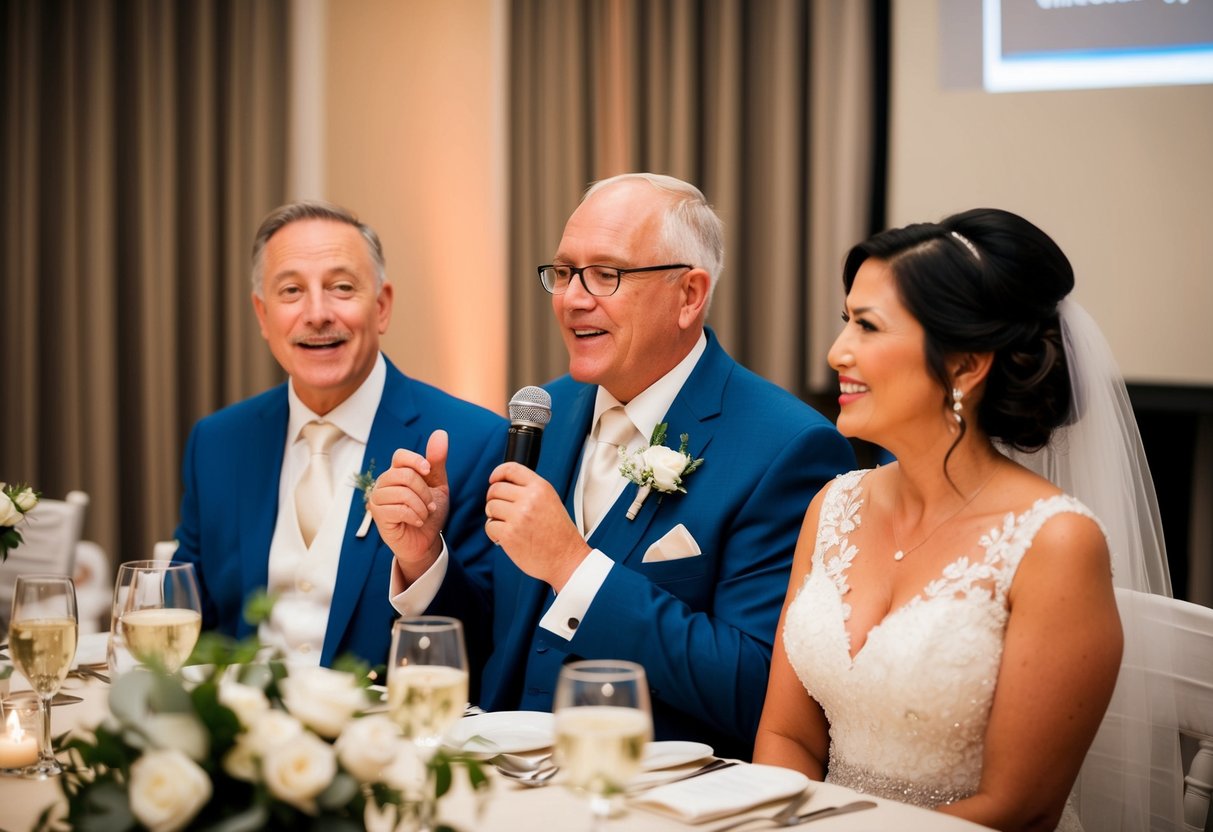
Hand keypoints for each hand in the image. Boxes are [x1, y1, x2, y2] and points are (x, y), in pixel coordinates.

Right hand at [368, 430, 449, 581]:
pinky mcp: (377, 516)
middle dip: (424, 492)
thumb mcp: (438, 484)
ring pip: (402, 493)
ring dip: (421, 507)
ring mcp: (378, 499)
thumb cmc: (429, 512)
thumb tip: (440, 433)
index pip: (400, 455)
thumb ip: (437, 461)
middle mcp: (384, 482)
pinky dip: (415, 517)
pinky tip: (417, 522)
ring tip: (424, 514)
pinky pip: (398, 510)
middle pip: (404, 475)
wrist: (426, 541)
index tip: (428, 472)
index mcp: (397, 471)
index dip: (417, 461)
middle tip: (430, 505)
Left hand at [485, 462, 590, 590]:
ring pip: (490, 507)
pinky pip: (489, 526)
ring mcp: (518, 516)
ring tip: (507, 525)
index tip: (493, 479)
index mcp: (541, 488)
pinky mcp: (509, 534)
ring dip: (494, 516)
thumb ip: (531, 491)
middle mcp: (529, 499)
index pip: (511, 469)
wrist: (567, 559)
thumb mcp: (551, 502)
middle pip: (495, 489)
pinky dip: (494, 532)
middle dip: (493, 499)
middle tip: (500, 510)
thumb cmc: (560, 534)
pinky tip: (506, 537)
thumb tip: (505, 486)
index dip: (498, 473)